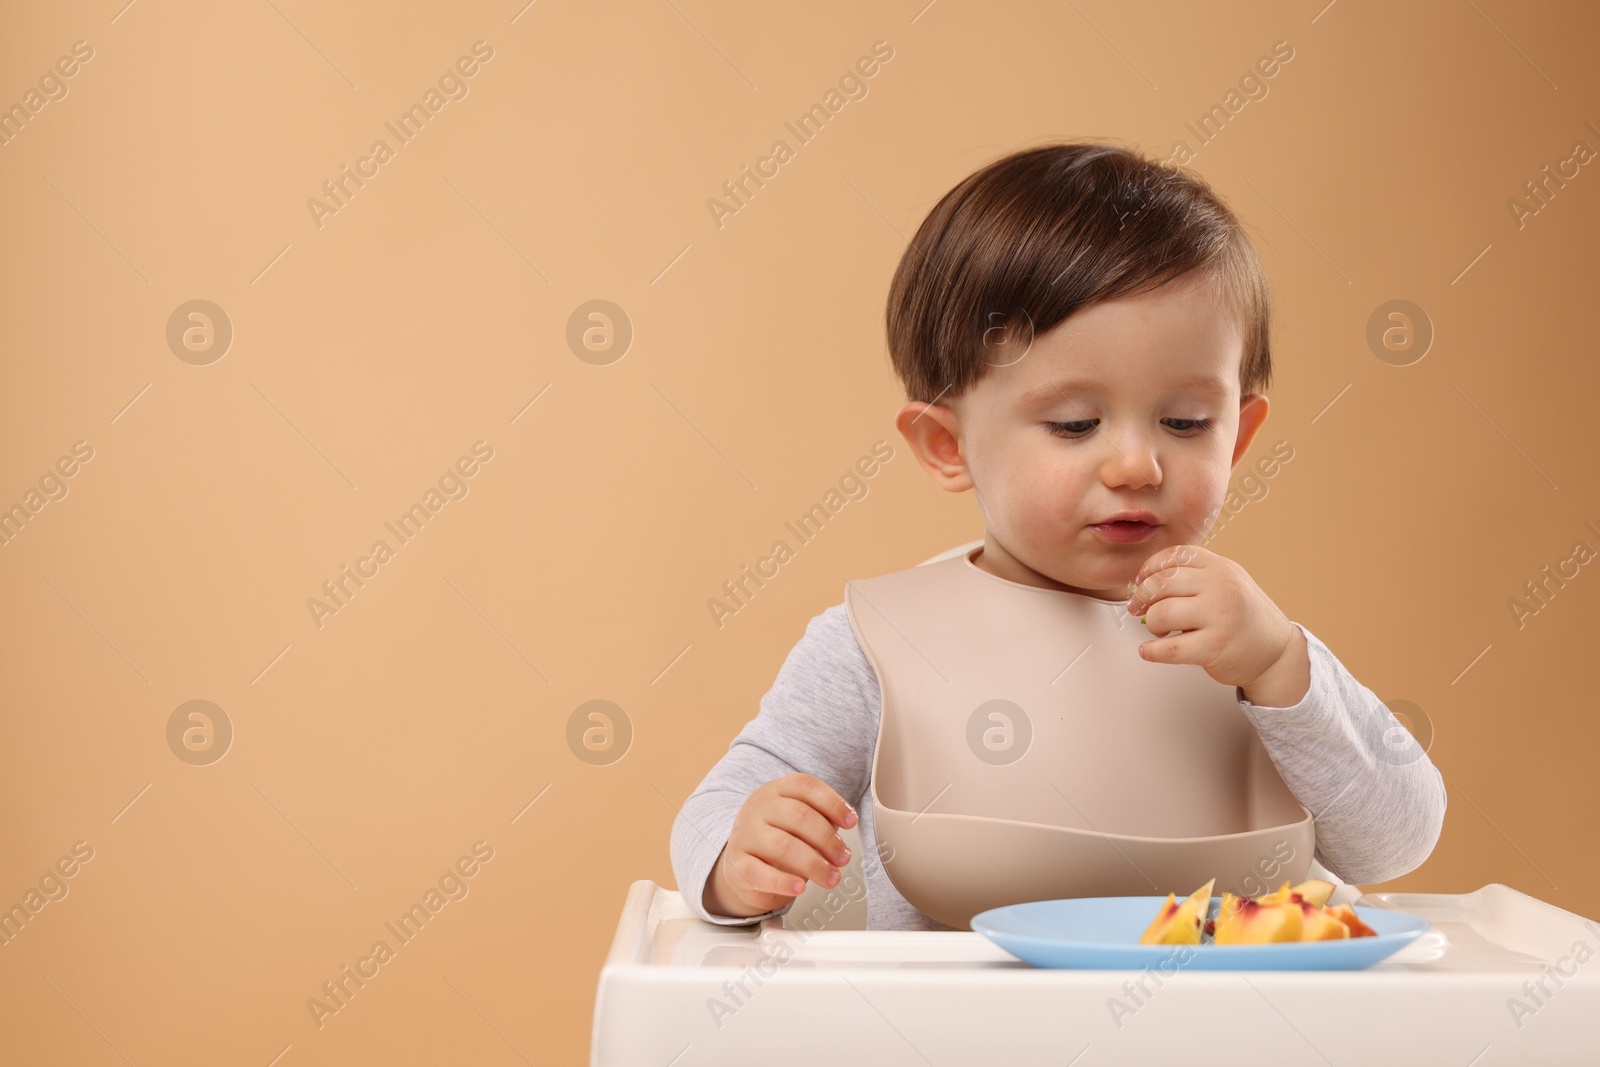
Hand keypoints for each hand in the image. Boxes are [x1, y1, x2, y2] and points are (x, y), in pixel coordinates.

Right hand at [705, 773, 857, 918]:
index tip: (851, 822)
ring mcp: (745, 834)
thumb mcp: (799, 822)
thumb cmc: (779, 839)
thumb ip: (822, 821)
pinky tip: (800, 887)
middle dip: (828, 839)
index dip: (833, 803)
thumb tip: (844, 834)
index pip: (806, 786)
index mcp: (777, 790)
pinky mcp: (737, 864)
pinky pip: (760, 874)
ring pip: (782, 846)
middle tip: (843, 858)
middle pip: (798, 815)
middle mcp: (759, 808)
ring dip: (814, 864)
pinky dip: (784, 882)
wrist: (741, 864)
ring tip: (831, 877)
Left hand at [1123, 543, 1307, 704]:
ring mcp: (1219, 616)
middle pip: (1161, 583)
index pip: (1174, 556)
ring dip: (1151, 624)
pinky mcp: (1214, 647)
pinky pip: (1169, 648)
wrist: (1277, 652)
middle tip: (1139, 608)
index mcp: (1220, 567)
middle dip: (1142, 597)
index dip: (1150, 568)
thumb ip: (1196, 576)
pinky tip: (1149, 651)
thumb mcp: (1228, 582)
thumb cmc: (1245, 617)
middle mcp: (1221, 587)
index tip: (1141, 580)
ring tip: (1159, 630)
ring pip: (1162, 613)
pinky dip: (1151, 651)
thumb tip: (1147, 581)